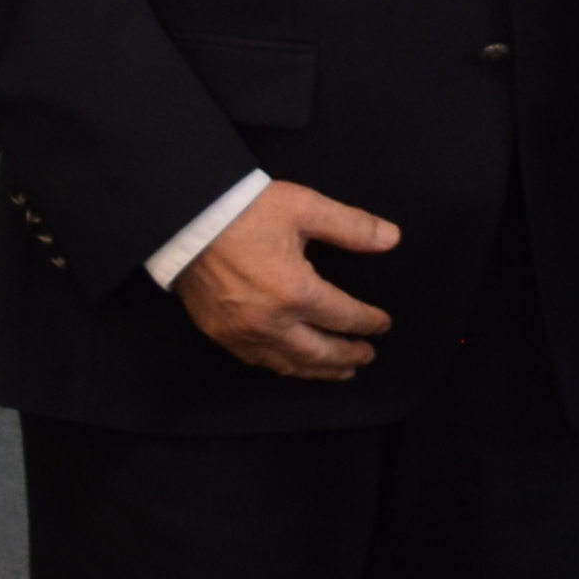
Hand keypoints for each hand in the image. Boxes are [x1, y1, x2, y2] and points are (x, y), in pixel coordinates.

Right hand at [172, 178, 400, 380]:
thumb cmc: (246, 210)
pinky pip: (258, 361)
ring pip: (289, 364)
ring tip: (341, 370)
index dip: (368, 322)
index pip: (343, 317)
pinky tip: (294, 363)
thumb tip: (392, 238)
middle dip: (348, 355)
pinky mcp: (220, 333)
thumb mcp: (305, 208)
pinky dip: (284, 366)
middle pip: (319, 351)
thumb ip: (352, 227)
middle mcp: (270, 322)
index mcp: (295, 291)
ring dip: (319, 370)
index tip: (383, 324)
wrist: (185, 218)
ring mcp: (242, 333)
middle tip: (368, 355)